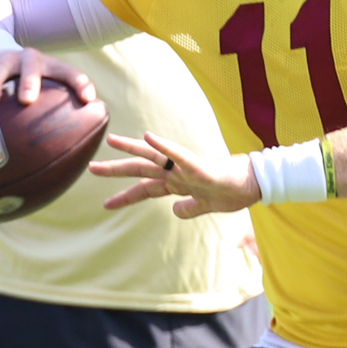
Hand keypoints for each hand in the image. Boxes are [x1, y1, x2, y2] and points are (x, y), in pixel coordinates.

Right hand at [0, 48, 96, 105]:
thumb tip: (75, 155)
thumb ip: (62, 114)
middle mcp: (30, 59)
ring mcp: (7, 58)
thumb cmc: (36, 87)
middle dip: (30, 82)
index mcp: (52, 67)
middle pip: (32, 67)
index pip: (70, 73)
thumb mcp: (50, 93)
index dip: (80, 84)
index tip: (88, 99)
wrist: (9, 60)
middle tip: (26, 100)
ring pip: (0, 67)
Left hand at [90, 131, 260, 218]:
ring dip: (132, 149)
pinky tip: (149, 136)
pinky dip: (164, 145)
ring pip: (155, 156)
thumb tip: (175, 211)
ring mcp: (187, 167)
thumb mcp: (207, 206)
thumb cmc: (234, 192)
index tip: (106, 204)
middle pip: (142, 169)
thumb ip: (189, 207)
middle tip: (91, 168)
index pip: (145, 189)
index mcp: (178, 183)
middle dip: (116, 169)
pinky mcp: (200, 166)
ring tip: (111, 141)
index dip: (125, 196)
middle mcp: (178, 172)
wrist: (255, 186)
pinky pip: (179, 154)